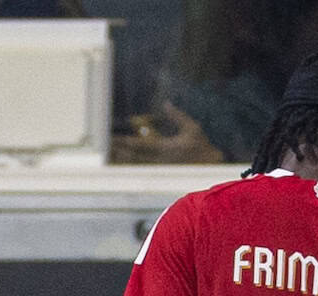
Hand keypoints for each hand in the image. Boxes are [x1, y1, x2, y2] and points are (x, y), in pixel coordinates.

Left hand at [111, 102, 225, 163]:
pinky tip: (124, 158)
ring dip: (123, 156)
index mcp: (166, 149)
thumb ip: (178, 116)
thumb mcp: (193, 128)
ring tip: (110, 150)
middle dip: (120, 149)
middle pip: (135, 155)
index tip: (114, 138)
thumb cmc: (202, 147)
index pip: (142, 145)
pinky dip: (132, 161)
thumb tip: (166, 104)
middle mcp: (160, 159)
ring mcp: (160, 166)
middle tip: (105, 144)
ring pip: (137, 162)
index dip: (126, 142)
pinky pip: (144, 165)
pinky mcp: (162, 169)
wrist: (211, 166)